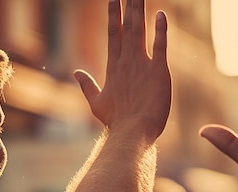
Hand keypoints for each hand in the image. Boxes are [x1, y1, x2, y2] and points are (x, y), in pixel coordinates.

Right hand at [74, 0, 170, 140]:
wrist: (133, 132)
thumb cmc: (116, 121)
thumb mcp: (97, 103)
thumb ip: (87, 85)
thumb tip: (76, 72)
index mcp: (113, 67)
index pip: (113, 34)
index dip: (114, 14)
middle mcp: (126, 61)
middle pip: (127, 26)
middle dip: (128, 5)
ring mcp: (142, 64)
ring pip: (140, 30)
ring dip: (140, 10)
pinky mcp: (159, 71)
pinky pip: (160, 45)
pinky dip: (161, 29)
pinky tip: (161, 14)